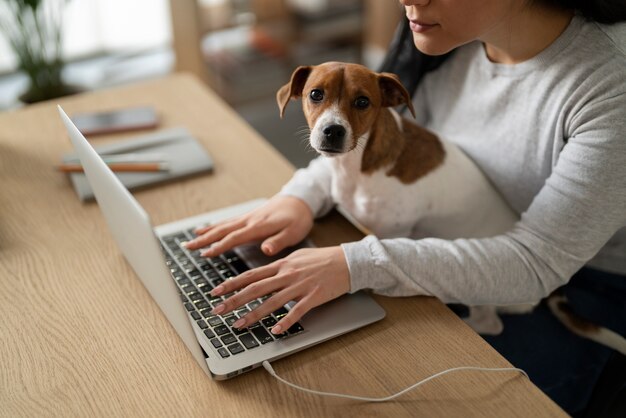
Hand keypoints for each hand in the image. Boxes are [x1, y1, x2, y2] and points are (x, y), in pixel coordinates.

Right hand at [184, 195, 312, 256]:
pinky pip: (228, 222)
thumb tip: (265, 249)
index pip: (234, 237)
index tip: (205, 254)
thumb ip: (278, 241)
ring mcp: (248, 217)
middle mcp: (249, 220)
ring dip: (206, 233)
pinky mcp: (249, 216)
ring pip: (222, 225)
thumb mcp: (294, 232)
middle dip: (204, 239)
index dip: (219, 246)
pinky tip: (206, 230)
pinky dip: (215, 227)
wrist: (300, 199)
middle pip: (222, 230)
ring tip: (190, 239)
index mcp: (259, 226)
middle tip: (187, 246)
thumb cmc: (298, 218)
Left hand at [209, 246, 350, 333]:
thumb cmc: (322, 259)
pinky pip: (297, 311)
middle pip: (255, 289)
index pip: (250, 275)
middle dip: (233, 300)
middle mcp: (287, 275)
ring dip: (253, 314)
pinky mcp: (313, 297)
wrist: (346, 261)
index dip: (231, 284)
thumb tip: (263, 272)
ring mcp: (299, 286)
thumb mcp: (296, 257)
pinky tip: (275, 330)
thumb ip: (278, 265)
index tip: (215, 292)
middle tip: (217, 311)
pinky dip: (285, 321)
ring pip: (271, 302)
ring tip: (239, 325)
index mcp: (281, 265)